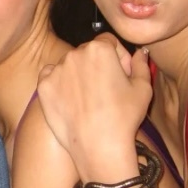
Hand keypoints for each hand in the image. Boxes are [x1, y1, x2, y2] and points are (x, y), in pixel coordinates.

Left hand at [37, 34, 152, 174]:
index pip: (108, 42)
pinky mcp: (44, 86)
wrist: (98, 146)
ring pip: (69, 64)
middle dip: (97, 65)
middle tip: (106, 88)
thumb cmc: (124, 117)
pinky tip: (72, 100)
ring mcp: (57, 69)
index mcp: (100, 49)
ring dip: (78, 74)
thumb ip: (140, 64)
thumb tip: (140, 52)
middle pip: (87, 52)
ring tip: (89, 99)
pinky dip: (59, 83)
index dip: (117, 57)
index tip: (121, 74)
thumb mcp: (143, 88)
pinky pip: (51, 76)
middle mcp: (75, 54)